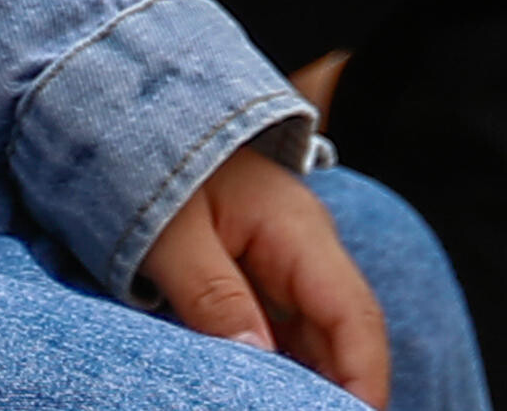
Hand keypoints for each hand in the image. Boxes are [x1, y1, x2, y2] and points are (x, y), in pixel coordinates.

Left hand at [141, 146, 388, 407]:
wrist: (142, 124)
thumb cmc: (158, 171)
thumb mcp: (173, 235)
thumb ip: (212, 296)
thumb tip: (257, 359)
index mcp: (299, 232)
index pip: (354, 315)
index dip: (364, 376)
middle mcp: (309, 251)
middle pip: (345, 333)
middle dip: (340, 389)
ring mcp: (290, 265)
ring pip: (320, 339)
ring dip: (312, 383)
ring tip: (288, 408)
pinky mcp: (265, 279)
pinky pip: (290, 334)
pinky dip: (287, 370)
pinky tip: (270, 394)